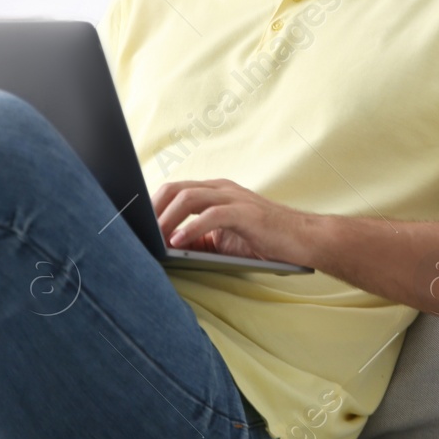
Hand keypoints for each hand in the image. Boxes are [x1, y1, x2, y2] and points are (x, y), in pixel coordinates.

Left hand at [152, 178, 316, 265]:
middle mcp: (221, 189)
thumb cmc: (264, 241)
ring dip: (166, 218)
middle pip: (175, 189)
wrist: (305, 240)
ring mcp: (234, 198)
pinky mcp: (246, 213)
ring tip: (155, 238)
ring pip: (189, 197)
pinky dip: (191, 227)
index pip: (174, 190)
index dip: (151, 206)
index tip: (134, 224)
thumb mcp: (223, 240)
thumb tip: (164, 249)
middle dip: (153, 209)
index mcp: (214, 192)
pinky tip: (178, 242)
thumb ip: (197, 239)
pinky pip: (212, 215)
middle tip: (139, 232)